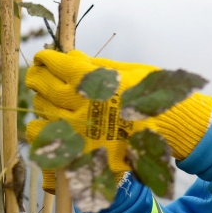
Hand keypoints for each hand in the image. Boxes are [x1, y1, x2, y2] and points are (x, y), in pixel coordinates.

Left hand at [25, 50, 211, 191]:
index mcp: (90, 82)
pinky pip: (48, 145)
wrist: (173, 130)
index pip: (55, 65)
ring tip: (45, 102)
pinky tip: (48, 128)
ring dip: (40, 106)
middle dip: (38, 80)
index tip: (43, 58)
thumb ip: (97, 67)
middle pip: (42, 89)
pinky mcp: (80, 154)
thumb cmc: (154, 95)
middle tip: (38, 76)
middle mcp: (78, 106)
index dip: (45, 60)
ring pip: (40, 117)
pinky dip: (44, 134)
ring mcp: (77, 133)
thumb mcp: (128, 72)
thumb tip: (72, 58)